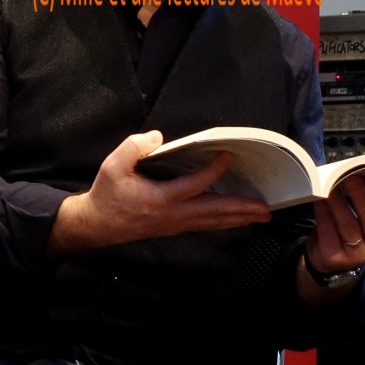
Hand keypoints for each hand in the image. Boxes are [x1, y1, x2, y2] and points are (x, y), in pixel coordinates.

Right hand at [46, 130, 270, 255]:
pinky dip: (223, 221)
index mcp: (160, 199)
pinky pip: (205, 224)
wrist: (97, 224)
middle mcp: (173, 215)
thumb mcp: (113, 165)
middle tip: (266, 209)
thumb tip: (159, 138)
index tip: (228, 155)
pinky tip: (233, 217)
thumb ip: (135, 147)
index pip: (195, 185)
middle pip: (214, 213)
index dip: (214, 170)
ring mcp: (175, 224)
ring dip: (238, 218)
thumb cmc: (107, 194)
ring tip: (260, 215)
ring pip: (212, 222)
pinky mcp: (174, 227)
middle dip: (241, 210)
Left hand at [305, 173, 364, 275]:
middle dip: (362, 197)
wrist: (332, 253)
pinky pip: (330, 231)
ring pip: (350, 228)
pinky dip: (324, 213)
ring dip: (340, 204)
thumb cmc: (354, 225)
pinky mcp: (336, 256)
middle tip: (351, 178)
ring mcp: (357, 254)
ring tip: (332, 187)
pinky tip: (320, 199)